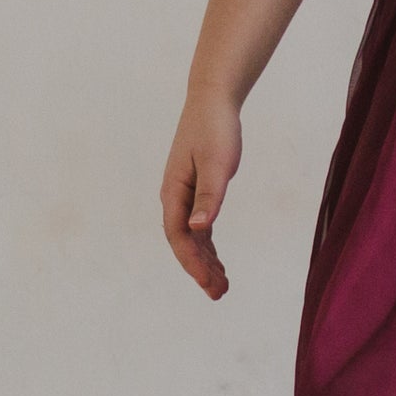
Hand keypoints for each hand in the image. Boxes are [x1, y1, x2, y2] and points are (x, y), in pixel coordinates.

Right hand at [161, 93, 240, 299]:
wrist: (212, 100)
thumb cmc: (214, 129)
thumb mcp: (216, 164)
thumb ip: (208, 197)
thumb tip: (198, 229)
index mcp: (174, 192)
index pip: (179, 237)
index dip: (193, 263)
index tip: (209, 284)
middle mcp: (174, 198)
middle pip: (184, 243)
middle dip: (200, 270)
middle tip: (219, 294)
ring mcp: (183, 196)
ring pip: (192, 239)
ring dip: (205, 263)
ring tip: (222, 287)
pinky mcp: (195, 192)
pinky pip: (199, 228)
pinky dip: (208, 247)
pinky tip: (218, 263)